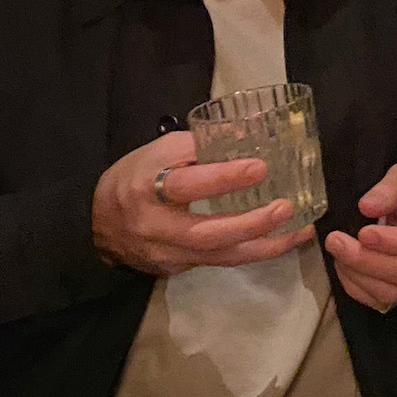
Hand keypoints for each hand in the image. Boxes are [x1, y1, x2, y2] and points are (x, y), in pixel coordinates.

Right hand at [91, 131, 315, 275]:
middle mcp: (156, 225)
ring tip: (299, 232)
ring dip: (264, 246)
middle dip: (251, 223)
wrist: (97, 222)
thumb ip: (204, 143)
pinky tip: (280, 242)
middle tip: (286, 207)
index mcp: (147, 186)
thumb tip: (255, 127)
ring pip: (219, 256)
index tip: (260, 166)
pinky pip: (219, 263)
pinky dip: (252, 253)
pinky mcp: (176, 269)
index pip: (186, 185)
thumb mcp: (161, 150)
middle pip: (206, 232)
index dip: (223, 177)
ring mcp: (166, 253)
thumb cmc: (136, 176)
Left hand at [324, 162, 396, 312]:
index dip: (395, 243)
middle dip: (366, 260)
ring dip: (359, 275)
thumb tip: (368, 207)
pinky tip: (343, 267)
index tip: (364, 232)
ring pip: (394, 291)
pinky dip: (358, 288)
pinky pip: (382, 300)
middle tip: (336, 241)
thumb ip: (389, 187)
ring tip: (337, 252)